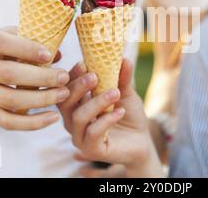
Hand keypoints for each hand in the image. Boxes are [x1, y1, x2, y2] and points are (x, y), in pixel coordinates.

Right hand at [0, 27, 69, 129]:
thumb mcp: (1, 39)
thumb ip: (28, 40)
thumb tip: (58, 54)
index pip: (1, 43)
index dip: (26, 48)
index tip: (49, 54)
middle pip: (9, 74)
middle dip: (41, 77)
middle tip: (63, 77)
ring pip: (11, 100)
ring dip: (42, 98)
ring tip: (64, 93)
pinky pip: (10, 122)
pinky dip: (33, 122)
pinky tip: (52, 117)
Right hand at [59, 59, 162, 176]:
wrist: (142, 140)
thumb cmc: (128, 114)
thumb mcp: (125, 93)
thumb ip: (122, 78)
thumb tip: (123, 58)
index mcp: (77, 104)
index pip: (66, 89)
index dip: (72, 76)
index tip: (84, 63)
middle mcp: (73, 120)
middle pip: (65, 102)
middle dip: (78, 87)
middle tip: (95, 76)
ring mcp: (80, 137)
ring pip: (78, 117)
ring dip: (97, 102)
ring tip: (115, 93)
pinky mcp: (90, 150)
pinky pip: (92, 133)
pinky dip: (106, 120)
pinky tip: (119, 111)